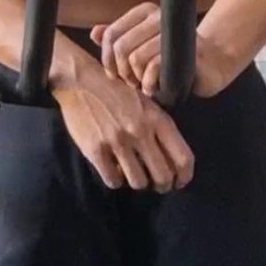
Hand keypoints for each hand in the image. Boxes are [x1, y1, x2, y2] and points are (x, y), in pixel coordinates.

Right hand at [53, 66, 194, 192]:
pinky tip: (114, 170)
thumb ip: (159, 127)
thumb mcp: (146, 102)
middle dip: (163, 185)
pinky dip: (116, 179)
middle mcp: (140, 131)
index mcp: (157, 119)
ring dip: (138, 182)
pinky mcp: (95, 149)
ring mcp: (117, 141)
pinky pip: (113, 180)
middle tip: (157, 184)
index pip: (184, 158)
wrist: (81, 81)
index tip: (179, 181)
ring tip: (134, 175)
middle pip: (163, 176)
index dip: (185, 176)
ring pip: (138, 182)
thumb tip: (170, 159)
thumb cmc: (116, 92)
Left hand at [91, 4, 235, 97]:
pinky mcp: (186, 49)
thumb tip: (95, 33)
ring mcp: (173, 31)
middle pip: (121, 46)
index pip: (111, 34)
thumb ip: (118, 40)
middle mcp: (158, 16)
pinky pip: (154, 66)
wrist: (211, 63)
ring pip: (136, 57)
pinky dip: (149, 83)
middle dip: (121, 71)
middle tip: (130, 82)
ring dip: (136, 79)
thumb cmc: (171, 57)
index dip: (107, 58)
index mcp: (144, 12)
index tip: (114, 73)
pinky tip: (154, 88)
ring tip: (143, 85)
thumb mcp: (141, 46)